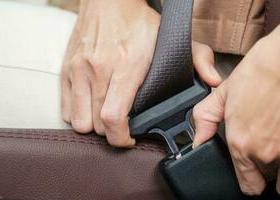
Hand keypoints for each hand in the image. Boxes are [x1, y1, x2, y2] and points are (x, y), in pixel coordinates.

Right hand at [61, 0, 221, 146]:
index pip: (113, 118)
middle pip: (96, 125)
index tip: (130, 138)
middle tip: (123, 127)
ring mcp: (78, 70)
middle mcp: (98, 70)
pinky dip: (77, 114)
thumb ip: (199, 59)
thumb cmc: (139, 21)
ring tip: (107, 118)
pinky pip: (65, 108)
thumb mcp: (174, 38)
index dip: (121, 138)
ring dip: (93, 126)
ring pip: (78, 121)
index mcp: (126, 67)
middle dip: (111, 133)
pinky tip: (92, 107)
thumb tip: (214, 81)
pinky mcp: (66, 69)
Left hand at [191, 10, 279, 199]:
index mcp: (240, 142)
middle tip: (273, 150)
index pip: (246, 183)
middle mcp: (265, 155)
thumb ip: (206, 118)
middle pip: (268, 182)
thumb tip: (197, 140)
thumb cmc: (268, 66)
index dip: (250, 177)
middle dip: (269, 170)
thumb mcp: (226, 90)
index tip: (255, 169)